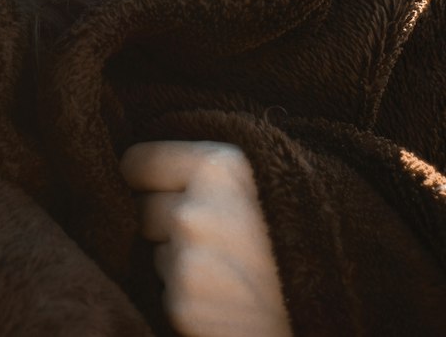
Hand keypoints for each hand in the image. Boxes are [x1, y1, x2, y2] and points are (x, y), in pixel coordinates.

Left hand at [119, 139, 292, 336]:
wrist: (332, 306)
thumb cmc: (298, 233)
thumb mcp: (261, 178)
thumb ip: (206, 166)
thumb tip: (138, 164)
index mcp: (218, 167)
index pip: (137, 163)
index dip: (147, 176)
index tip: (160, 185)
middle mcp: (194, 211)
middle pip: (143, 209)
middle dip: (165, 219)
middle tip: (214, 232)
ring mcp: (187, 263)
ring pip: (157, 251)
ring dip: (180, 258)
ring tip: (229, 265)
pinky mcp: (183, 307)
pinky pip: (168, 291)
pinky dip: (189, 294)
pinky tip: (227, 294)